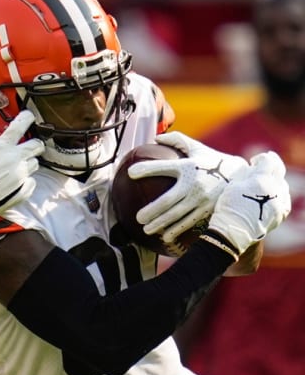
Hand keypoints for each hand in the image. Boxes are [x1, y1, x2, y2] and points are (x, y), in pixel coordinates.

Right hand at [0, 110, 42, 234]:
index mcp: (2, 148)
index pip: (21, 125)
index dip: (27, 118)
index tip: (27, 117)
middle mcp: (15, 160)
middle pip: (37, 145)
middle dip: (34, 143)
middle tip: (27, 146)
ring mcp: (20, 177)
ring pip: (35, 164)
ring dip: (27, 163)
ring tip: (14, 168)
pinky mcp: (22, 191)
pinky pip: (31, 182)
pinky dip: (25, 181)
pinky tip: (13, 183)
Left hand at [132, 132, 246, 244]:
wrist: (244, 176)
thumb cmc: (213, 162)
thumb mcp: (198, 149)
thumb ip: (178, 141)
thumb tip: (156, 138)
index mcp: (190, 166)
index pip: (165, 167)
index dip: (148, 169)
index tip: (130, 173)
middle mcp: (195, 183)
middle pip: (169, 200)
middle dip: (152, 210)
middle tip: (138, 218)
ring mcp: (203, 199)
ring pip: (177, 215)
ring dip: (160, 224)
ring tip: (147, 229)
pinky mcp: (209, 210)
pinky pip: (189, 223)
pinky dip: (176, 230)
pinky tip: (165, 237)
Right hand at [205, 151, 290, 255]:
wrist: (233, 232)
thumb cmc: (229, 208)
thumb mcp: (233, 186)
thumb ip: (246, 173)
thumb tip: (252, 167)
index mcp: (261, 179)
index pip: (269, 161)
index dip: (262, 158)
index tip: (254, 161)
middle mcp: (275, 188)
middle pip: (279, 171)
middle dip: (271, 166)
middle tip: (263, 166)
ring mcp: (280, 201)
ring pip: (283, 185)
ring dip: (275, 182)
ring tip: (265, 185)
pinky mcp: (281, 213)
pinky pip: (284, 199)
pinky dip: (279, 195)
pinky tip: (272, 197)